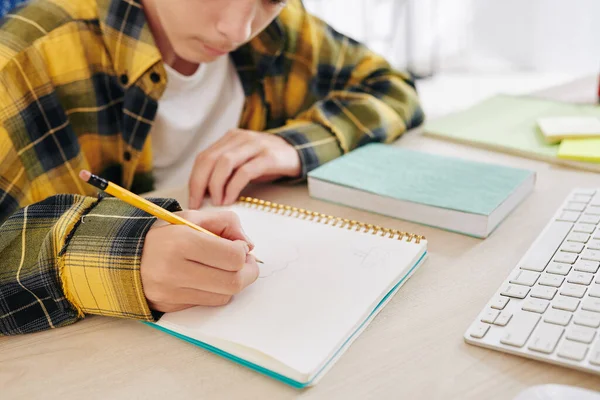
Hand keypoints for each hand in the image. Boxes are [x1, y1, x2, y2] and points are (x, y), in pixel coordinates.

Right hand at [140, 210, 258, 312]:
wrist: (124, 256)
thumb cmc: (162, 234)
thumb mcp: (190, 217)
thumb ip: (225, 222)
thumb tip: (248, 245)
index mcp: (182, 242)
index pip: (233, 257)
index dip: (243, 252)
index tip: (239, 246)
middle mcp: (175, 270)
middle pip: (233, 282)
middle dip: (247, 272)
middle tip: (246, 262)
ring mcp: (171, 292)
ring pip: (224, 296)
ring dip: (232, 283)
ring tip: (225, 268)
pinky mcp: (170, 306)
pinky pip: (207, 303)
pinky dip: (214, 291)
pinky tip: (207, 278)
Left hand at [188, 129, 300, 207]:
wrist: (296, 153)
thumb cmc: (266, 162)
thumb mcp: (243, 161)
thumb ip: (225, 170)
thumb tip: (203, 194)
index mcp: (230, 139)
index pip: (204, 157)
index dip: (194, 180)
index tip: (192, 200)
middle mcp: (239, 138)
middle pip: (210, 159)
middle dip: (200, 184)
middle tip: (198, 204)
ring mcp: (254, 145)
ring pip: (224, 163)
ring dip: (216, 185)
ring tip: (217, 202)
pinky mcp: (268, 157)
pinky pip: (245, 172)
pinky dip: (233, 187)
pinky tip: (230, 199)